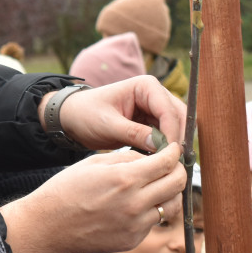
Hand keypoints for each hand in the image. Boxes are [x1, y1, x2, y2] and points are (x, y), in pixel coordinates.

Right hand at [0, 143, 185, 252]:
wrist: (47, 226)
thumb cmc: (65, 191)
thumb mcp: (94, 163)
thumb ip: (126, 159)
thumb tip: (151, 157)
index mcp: (125, 179)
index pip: (167, 162)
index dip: (174, 152)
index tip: (173, 150)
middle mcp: (135, 204)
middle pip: (177, 184)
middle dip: (177, 171)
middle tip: (170, 166)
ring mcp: (135, 226)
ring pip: (170, 206)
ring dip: (167, 193)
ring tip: (153, 186)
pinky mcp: (132, 241)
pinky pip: (153, 222)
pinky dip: (149, 211)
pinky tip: (133, 205)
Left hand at [39, 75, 185, 152]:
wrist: (73, 118)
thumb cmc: (85, 114)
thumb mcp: (107, 125)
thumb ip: (132, 133)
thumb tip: (160, 146)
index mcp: (146, 86)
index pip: (169, 110)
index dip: (172, 133)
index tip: (169, 156)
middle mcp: (155, 94)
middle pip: (179, 118)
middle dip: (177, 140)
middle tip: (173, 164)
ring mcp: (155, 109)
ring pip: (176, 129)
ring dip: (172, 147)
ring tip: (165, 166)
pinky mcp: (151, 123)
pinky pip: (166, 137)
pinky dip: (164, 150)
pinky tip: (157, 163)